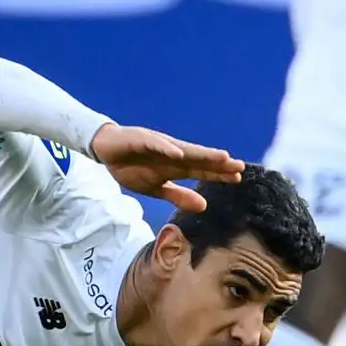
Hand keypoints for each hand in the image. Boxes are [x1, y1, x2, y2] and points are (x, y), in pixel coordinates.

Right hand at [91, 122, 245, 209]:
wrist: (106, 150)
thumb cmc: (132, 167)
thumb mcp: (156, 188)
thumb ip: (178, 196)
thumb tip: (204, 206)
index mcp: (176, 166)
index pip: (201, 170)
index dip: (218, 174)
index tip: (238, 178)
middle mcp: (172, 153)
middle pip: (199, 158)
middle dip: (218, 162)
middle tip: (239, 166)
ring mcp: (159, 145)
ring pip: (184, 149)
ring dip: (202, 153)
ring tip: (221, 157)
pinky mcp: (142, 139)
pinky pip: (156, 144)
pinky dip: (167, 149)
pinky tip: (179, 154)